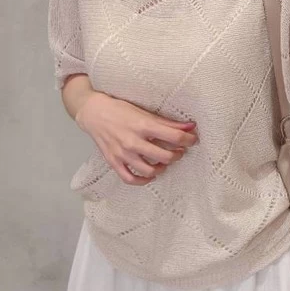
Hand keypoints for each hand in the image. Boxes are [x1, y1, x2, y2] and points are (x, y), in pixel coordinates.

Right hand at [75, 92, 199, 185]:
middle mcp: (133, 141)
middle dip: (177, 155)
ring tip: (165, 162)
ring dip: (162, 168)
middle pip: (164, 156)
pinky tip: (150, 175)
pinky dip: (143, 180)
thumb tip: (190, 126)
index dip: (188, 140)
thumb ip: (167, 122)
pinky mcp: (113, 162)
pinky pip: (130, 178)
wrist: (94, 113)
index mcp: (144, 125)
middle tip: (179, 151)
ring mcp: (123, 154)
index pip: (174, 137)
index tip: (193, 140)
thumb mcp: (145, 112)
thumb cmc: (121, 110)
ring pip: (149, 170)